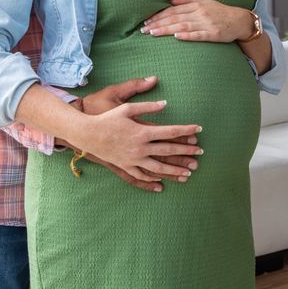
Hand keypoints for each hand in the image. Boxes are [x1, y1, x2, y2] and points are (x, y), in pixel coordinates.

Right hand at [64, 100, 202, 182]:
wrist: (87, 134)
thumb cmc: (107, 118)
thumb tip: (166, 104)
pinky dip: (152, 181)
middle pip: (168, 151)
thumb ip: (148, 105)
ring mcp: (133, 159)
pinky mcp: (125, 166)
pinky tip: (162, 184)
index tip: (199, 130)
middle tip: (201, 153)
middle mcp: (140, 148)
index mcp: (142, 131)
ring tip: (189, 173)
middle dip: (186, 152)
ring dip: (175, 170)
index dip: (186, 130)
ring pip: (158, 168)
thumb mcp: (126, 107)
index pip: (170, 131)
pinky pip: (141, 176)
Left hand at [141, 0, 252, 42]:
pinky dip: (187, 35)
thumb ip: (187, 1)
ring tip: (153, 33)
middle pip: (175, 18)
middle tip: (144, 29)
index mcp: (196, 5)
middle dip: (158, 23)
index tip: (147, 21)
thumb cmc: (221, 12)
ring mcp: (206, 23)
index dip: (159, 15)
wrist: (240, 20)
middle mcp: (199, 13)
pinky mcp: (213, 34)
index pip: (173, 10)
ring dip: (167, 30)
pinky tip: (177, 37)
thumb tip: (171, 0)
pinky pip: (198, 35)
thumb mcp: (204, 2)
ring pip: (182, 26)